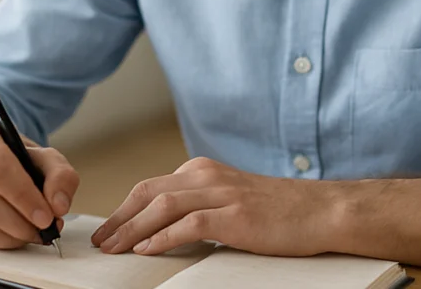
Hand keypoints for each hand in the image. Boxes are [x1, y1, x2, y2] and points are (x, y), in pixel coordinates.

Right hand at [0, 116, 79, 248]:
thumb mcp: (43, 156)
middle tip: (42, 230)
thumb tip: (58, 205)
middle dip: (19, 223)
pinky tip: (12, 233)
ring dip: (11, 238)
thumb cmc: (14, 158)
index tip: (46, 216)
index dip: (23, 196)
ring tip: (31, 233)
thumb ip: (60, 175)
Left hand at [90, 157, 334, 256]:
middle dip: (119, 218)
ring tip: (115, 249)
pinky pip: (189, 224)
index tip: (108, 231)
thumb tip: (163, 226)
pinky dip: (162, 237)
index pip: (151, 187)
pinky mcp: (234, 215)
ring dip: (132, 229)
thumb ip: (200, 204)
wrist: (320, 210)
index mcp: (203, 171)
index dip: (124, 210)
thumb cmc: (278, 211)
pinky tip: (147, 250)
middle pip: (148, 192)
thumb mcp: (231, 198)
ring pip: (162, 206)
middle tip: (100, 242)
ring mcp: (221, 194)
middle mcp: (207, 176)